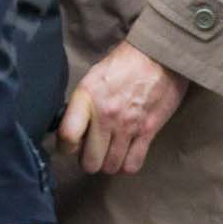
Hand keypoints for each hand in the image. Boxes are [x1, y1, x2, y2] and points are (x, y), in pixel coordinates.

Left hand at [58, 39, 188, 175]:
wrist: (158, 56)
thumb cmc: (123, 63)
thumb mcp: (92, 78)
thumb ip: (82, 103)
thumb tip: (72, 127)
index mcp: (87, 97)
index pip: (68, 135)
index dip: (64, 148)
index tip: (68, 147)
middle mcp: (106, 116)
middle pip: (90, 161)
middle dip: (88, 161)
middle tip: (91, 152)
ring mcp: (128, 126)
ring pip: (111, 167)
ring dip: (108, 164)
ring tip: (108, 153)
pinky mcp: (148, 132)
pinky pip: (133, 164)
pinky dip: (127, 165)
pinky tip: (125, 155)